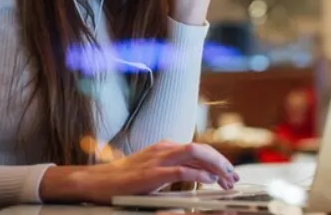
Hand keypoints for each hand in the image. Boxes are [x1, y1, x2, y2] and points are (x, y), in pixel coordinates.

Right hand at [40, 141, 238, 204]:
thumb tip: (197, 175)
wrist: (96, 181)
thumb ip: (172, 169)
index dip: (217, 159)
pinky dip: (198, 174)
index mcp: (165, 147)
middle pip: (201, 148)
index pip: (198, 148)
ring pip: (194, 152)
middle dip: (221, 161)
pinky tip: (209, 181)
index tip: (228, 172)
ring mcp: (157, 159)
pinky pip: (180, 171)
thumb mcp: (152, 170)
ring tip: (227, 179)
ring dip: (215, 165)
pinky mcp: (151, 174)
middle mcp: (164, 148)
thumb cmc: (123, 179)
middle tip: (234, 177)